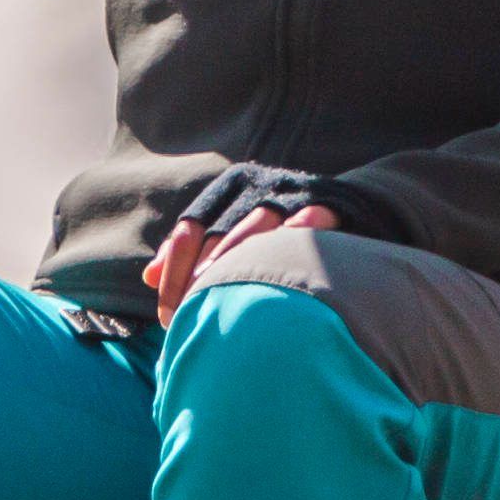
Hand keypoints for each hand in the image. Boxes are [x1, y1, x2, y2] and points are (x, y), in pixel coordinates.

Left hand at [142, 188, 339, 319]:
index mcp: (228, 191)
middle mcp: (255, 186)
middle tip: (192, 314)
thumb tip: (149, 277)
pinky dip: (297, 236)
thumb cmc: (280, 230)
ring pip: (258, 226)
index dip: (175, 270)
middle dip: (202, 274)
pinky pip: (310, 219)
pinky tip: (284, 261)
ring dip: (241, 260)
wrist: (351, 202)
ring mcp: (291, 191)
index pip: (190, 227)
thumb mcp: (234, 232)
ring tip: (226, 295)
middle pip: (219, 231)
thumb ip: (194, 252)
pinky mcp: (327, 200)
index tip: (168, 314)